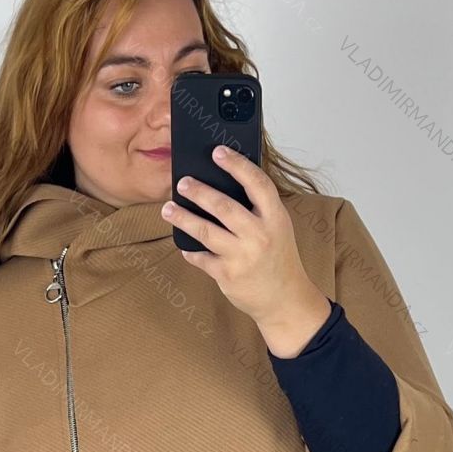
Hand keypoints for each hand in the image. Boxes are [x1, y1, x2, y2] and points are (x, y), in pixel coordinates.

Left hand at [161, 146, 331, 352]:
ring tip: (168, 209)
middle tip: (182, 182)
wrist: (284, 299)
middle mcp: (259, 236)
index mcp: (275, 218)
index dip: (237, 165)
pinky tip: (183, 245)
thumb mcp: (278, 228)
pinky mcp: (227, 276)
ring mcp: (242, 257)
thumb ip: (258, 208)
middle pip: (224, 207)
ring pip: (206, 232)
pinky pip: (201, 258)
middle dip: (200, 192)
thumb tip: (223, 183)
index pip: (257, 183)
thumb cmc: (278, 257)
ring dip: (183, 218)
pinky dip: (190, 251)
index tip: (218, 152)